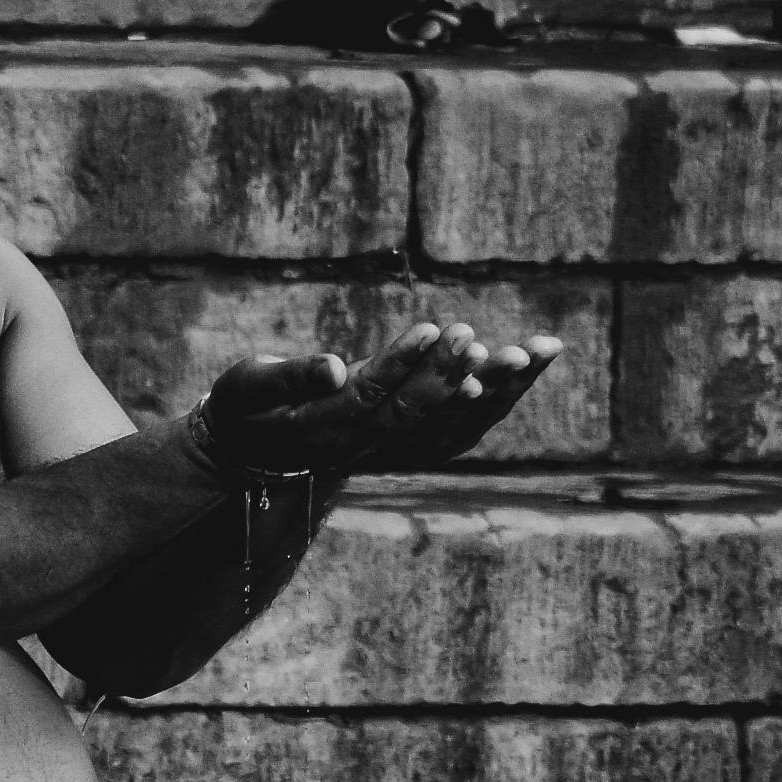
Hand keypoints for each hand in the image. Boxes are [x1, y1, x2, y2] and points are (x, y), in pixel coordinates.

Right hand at [196, 320, 561, 477]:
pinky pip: (465, 427)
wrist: (258, 453)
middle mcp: (362, 448)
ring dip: (495, 388)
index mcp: (321, 430)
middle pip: (416, 415)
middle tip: (478, 333)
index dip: (404, 366)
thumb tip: (335, 367)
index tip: (435, 328)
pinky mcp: (413, 445)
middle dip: (451, 374)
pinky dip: (499, 397)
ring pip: (452, 425)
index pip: (369, 399)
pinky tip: (530, 363)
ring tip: (535, 350)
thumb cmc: (247, 407)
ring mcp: (392, 452)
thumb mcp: (248, 386)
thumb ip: (288, 376)